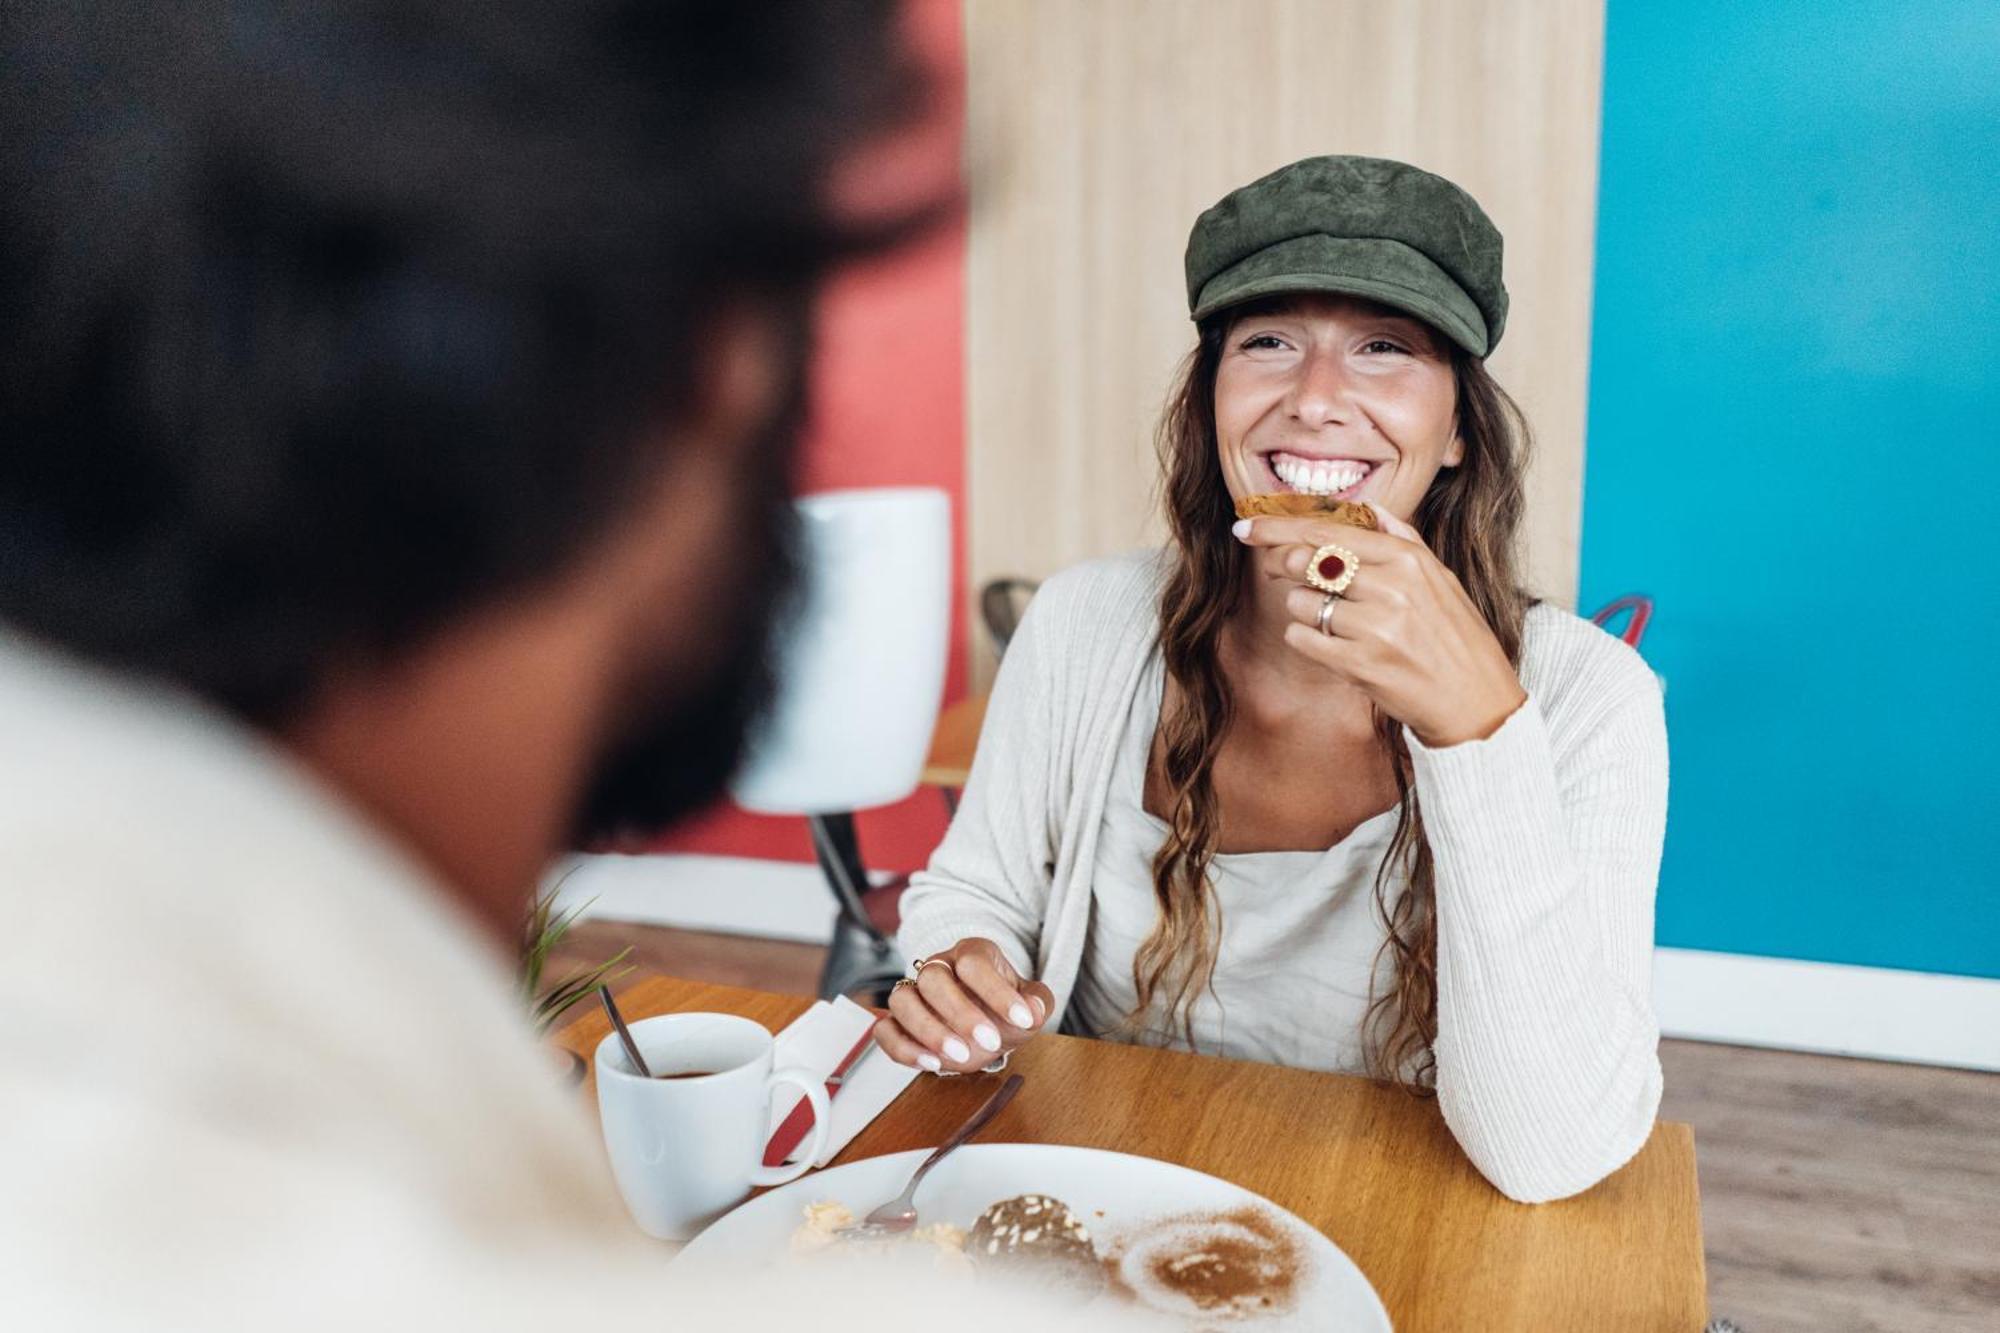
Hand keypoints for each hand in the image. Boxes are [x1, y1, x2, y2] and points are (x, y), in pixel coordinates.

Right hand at [873, 937, 1053, 1073]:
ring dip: (928, 1031)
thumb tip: (1034, 1010)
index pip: (974, 963)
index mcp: (970, 954)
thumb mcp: (1030, 1004)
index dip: (997, 991)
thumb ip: (1038, 1003)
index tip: (1024, 1020)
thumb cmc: (1003, 1011)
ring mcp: (912, 993)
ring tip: (959, 1057)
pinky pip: (883, 1031)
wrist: (985, 1024)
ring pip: (901, 1000)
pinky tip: (932, 1064)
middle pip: (933, 978)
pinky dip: (903, 1049)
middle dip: (960, 1013)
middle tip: (990, 1042)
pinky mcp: (896, 1022)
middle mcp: (936, 967)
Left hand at [1234, 503, 1526, 746]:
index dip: (1279, 528)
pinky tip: (1329, 644)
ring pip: (1301, 602)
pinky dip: (1304, 639)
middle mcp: (1392, 588)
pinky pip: (1302, 638)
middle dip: (1282, 563)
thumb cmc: (1456, 639)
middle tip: (1278, 569)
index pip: (1329, 532)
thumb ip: (1404, 540)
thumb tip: (1372, 510)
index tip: (1246, 527)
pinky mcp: (1360, 664)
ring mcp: (1375, 627)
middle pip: (1308, 561)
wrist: (1475, 701)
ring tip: (1335, 622)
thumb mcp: (1441, 580)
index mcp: (1408, 560)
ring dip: (1304, 609)